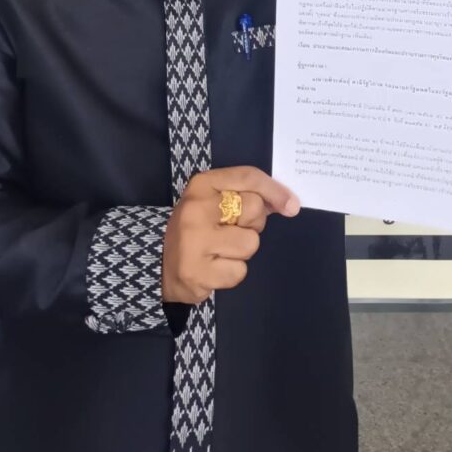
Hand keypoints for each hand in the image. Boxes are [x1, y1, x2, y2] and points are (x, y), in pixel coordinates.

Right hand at [162, 166, 299, 304]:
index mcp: (201, 185)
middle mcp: (196, 209)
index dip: (275, 190)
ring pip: (251, 244)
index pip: (248, 177)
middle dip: (253, 224)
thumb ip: (247, 194)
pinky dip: (232, 272)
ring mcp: (195, 243)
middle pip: (255, 209)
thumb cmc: (196, 227)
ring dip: (242, 251)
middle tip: (232, 230)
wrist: (160, 265)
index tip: (291, 204)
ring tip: (221, 250)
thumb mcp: (213, 200)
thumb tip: (288, 203)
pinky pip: (240, 271)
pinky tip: (214, 268)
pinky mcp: (198, 274)